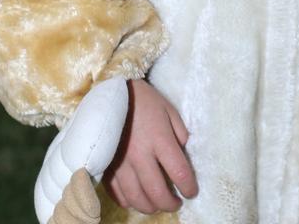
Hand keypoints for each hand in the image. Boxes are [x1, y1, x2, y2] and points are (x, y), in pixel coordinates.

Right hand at [103, 80, 197, 214]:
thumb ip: (179, 132)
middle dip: (170, 204)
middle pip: (157, 193)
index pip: (180, 173)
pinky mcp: (106, 166)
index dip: (189, 187)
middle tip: (176, 203)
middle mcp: (140, 155)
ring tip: (157, 204)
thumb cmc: (143, 100)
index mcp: (159, 139)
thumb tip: (183, 154)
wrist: (110, 92)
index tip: (192, 191)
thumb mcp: (168, 109)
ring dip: (150, 207)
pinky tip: (137, 197)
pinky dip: (129, 201)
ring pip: (136, 199)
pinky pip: (117, 194)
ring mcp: (121, 163)